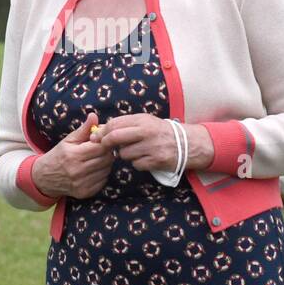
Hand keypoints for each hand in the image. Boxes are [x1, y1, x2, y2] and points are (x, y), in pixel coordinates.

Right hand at [32, 112, 113, 199]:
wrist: (44, 178)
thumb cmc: (59, 155)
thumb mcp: (68, 140)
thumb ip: (83, 129)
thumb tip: (94, 115)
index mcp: (73, 155)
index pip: (101, 147)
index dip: (105, 142)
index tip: (103, 140)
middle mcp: (78, 171)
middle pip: (106, 159)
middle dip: (107, 152)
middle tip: (102, 149)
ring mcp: (82, 184)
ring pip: (107, 170)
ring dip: (106, 163)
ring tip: (97, 159)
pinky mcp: (85, 192)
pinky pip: (103, 180)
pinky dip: (102, 174)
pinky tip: (94, 170)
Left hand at [96, 114, 212, 171]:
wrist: (186, 143)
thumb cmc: (161, 132)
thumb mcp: (145, 122)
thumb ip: (125, 125)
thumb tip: (101, 131)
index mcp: (142, 120)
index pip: (114, 124)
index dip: (102, 132)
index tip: (97, 138)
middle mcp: (146, 132)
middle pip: (115, 138)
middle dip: (106, 144)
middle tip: (105, 147)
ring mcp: (151, 147)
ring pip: (124, 154)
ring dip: (125, 155)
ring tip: (135, 151)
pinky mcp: (156, 161)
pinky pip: (136, 164)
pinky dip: (137, 163)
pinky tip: (145, 158)